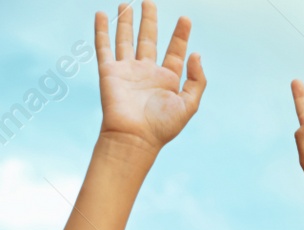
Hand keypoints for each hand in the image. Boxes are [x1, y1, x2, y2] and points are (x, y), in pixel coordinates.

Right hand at [95, 3, 205, 151]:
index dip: (180, 35)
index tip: (185, 18)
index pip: (175, 51)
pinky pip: (104, 46)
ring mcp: (128, 70)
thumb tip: (196, 54)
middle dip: (150, 21)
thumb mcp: (189, 104)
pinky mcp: (110, 71)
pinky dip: (102, 30)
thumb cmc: (163, 126)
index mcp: (168, 79)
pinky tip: (103, 15)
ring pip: (126, 39)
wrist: (135, 137)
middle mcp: (147, 72)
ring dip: (127, 21)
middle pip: (149, 39)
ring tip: (128, 4)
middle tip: (150, 2)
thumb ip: (196, 80)